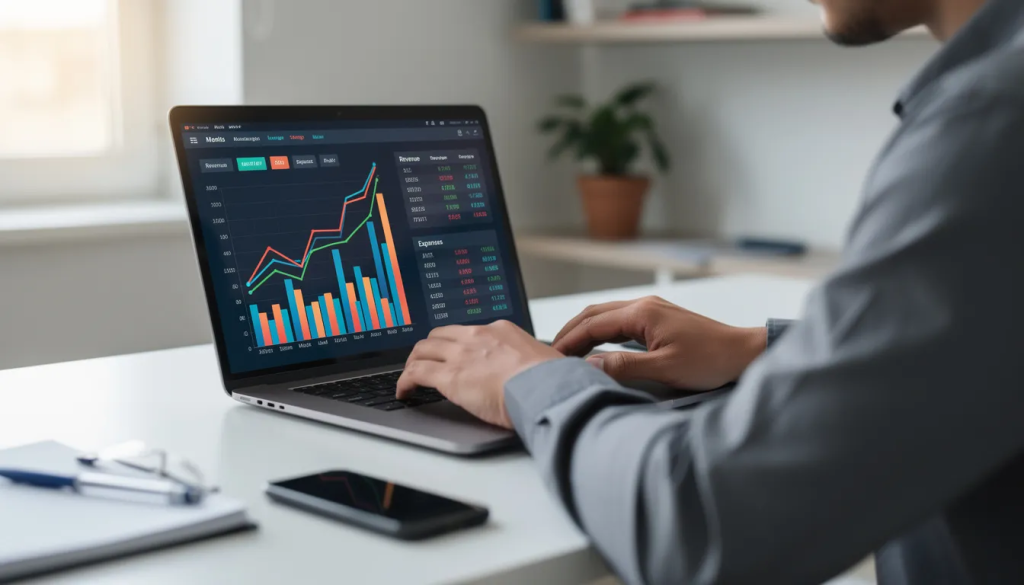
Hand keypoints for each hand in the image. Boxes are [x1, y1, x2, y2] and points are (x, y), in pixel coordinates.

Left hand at [397, 321, 562, 428]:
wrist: (548, 389)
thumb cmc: (553, 381)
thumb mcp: (544, 361)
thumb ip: (531, 364)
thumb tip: (536, 374)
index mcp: (501, 330)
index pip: (469, 331)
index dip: (456, 343)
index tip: (454, 353)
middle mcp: (478, 337)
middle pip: (440, 335)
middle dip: (429, 347)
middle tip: (425, 361)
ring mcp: (462, 355)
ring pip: (423, 349)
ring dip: (414, 361)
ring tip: (410, 376)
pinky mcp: (450, 376)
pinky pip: (416, 372)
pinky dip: (405, 381)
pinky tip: (404, 392)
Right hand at [552, 296, 766, 389]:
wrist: (744, 354)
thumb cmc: (711, 360)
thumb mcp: (665, 369)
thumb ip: (624, 366)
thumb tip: (590, 366)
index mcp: (641, 313)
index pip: (592, 324)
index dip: (568, 342)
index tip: (550, 358)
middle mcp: (644, 305)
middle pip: (594, 314)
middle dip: (570, 332)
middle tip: (550, 354)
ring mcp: (652, 310)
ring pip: (606, 316)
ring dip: (584, 331)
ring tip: (567, 352)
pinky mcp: (659, 319)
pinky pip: (620, 321)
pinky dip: (601, 332)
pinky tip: (596, 347)